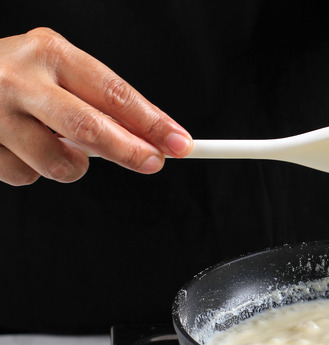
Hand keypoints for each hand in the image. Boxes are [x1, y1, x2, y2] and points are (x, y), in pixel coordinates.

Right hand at [0, 27, 191, 185]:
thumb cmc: (17, 76)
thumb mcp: (59, 72)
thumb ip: (100, 103)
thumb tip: (150, 140)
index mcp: (49, 53)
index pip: (113, 92)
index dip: (152, 122)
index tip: (179, 142)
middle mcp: (19, 79)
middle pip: (89, 126)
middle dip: (129, 151)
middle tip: (152, 163)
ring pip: (58, 162)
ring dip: (74, 166)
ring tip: (61, 147)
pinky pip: (24, 176)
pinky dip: (33, 170)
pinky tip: (21, 147)